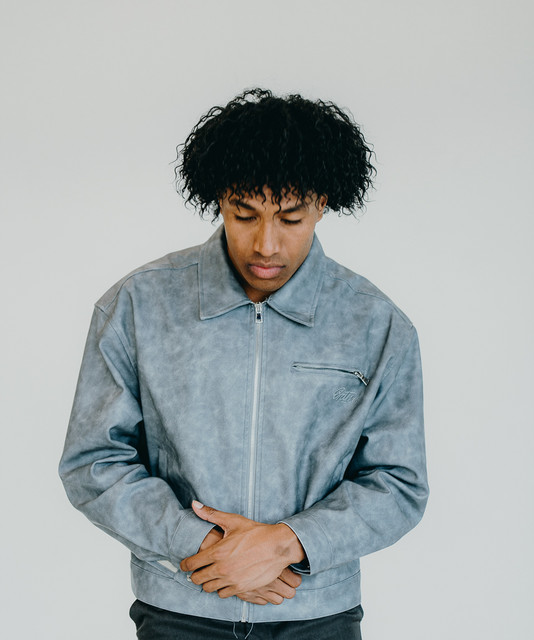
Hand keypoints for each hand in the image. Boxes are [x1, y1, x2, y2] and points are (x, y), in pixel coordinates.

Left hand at [180, 501, 304, 598]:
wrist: (278, 546)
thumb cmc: (256, 532)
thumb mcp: (233, 521)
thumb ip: (211, 514)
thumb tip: (194, 504)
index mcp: (217, 552)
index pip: (191, 564)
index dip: (185, 564)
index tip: (185, 564)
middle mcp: (222, 569)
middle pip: (197, 579)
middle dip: (195, 574)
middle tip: (198, 570)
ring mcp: (231, 580)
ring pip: (209, 588)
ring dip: (208, 582)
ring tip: (211, 575)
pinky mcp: (241, 588)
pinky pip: (223, 594)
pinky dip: (221, 589)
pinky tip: (225, 581)